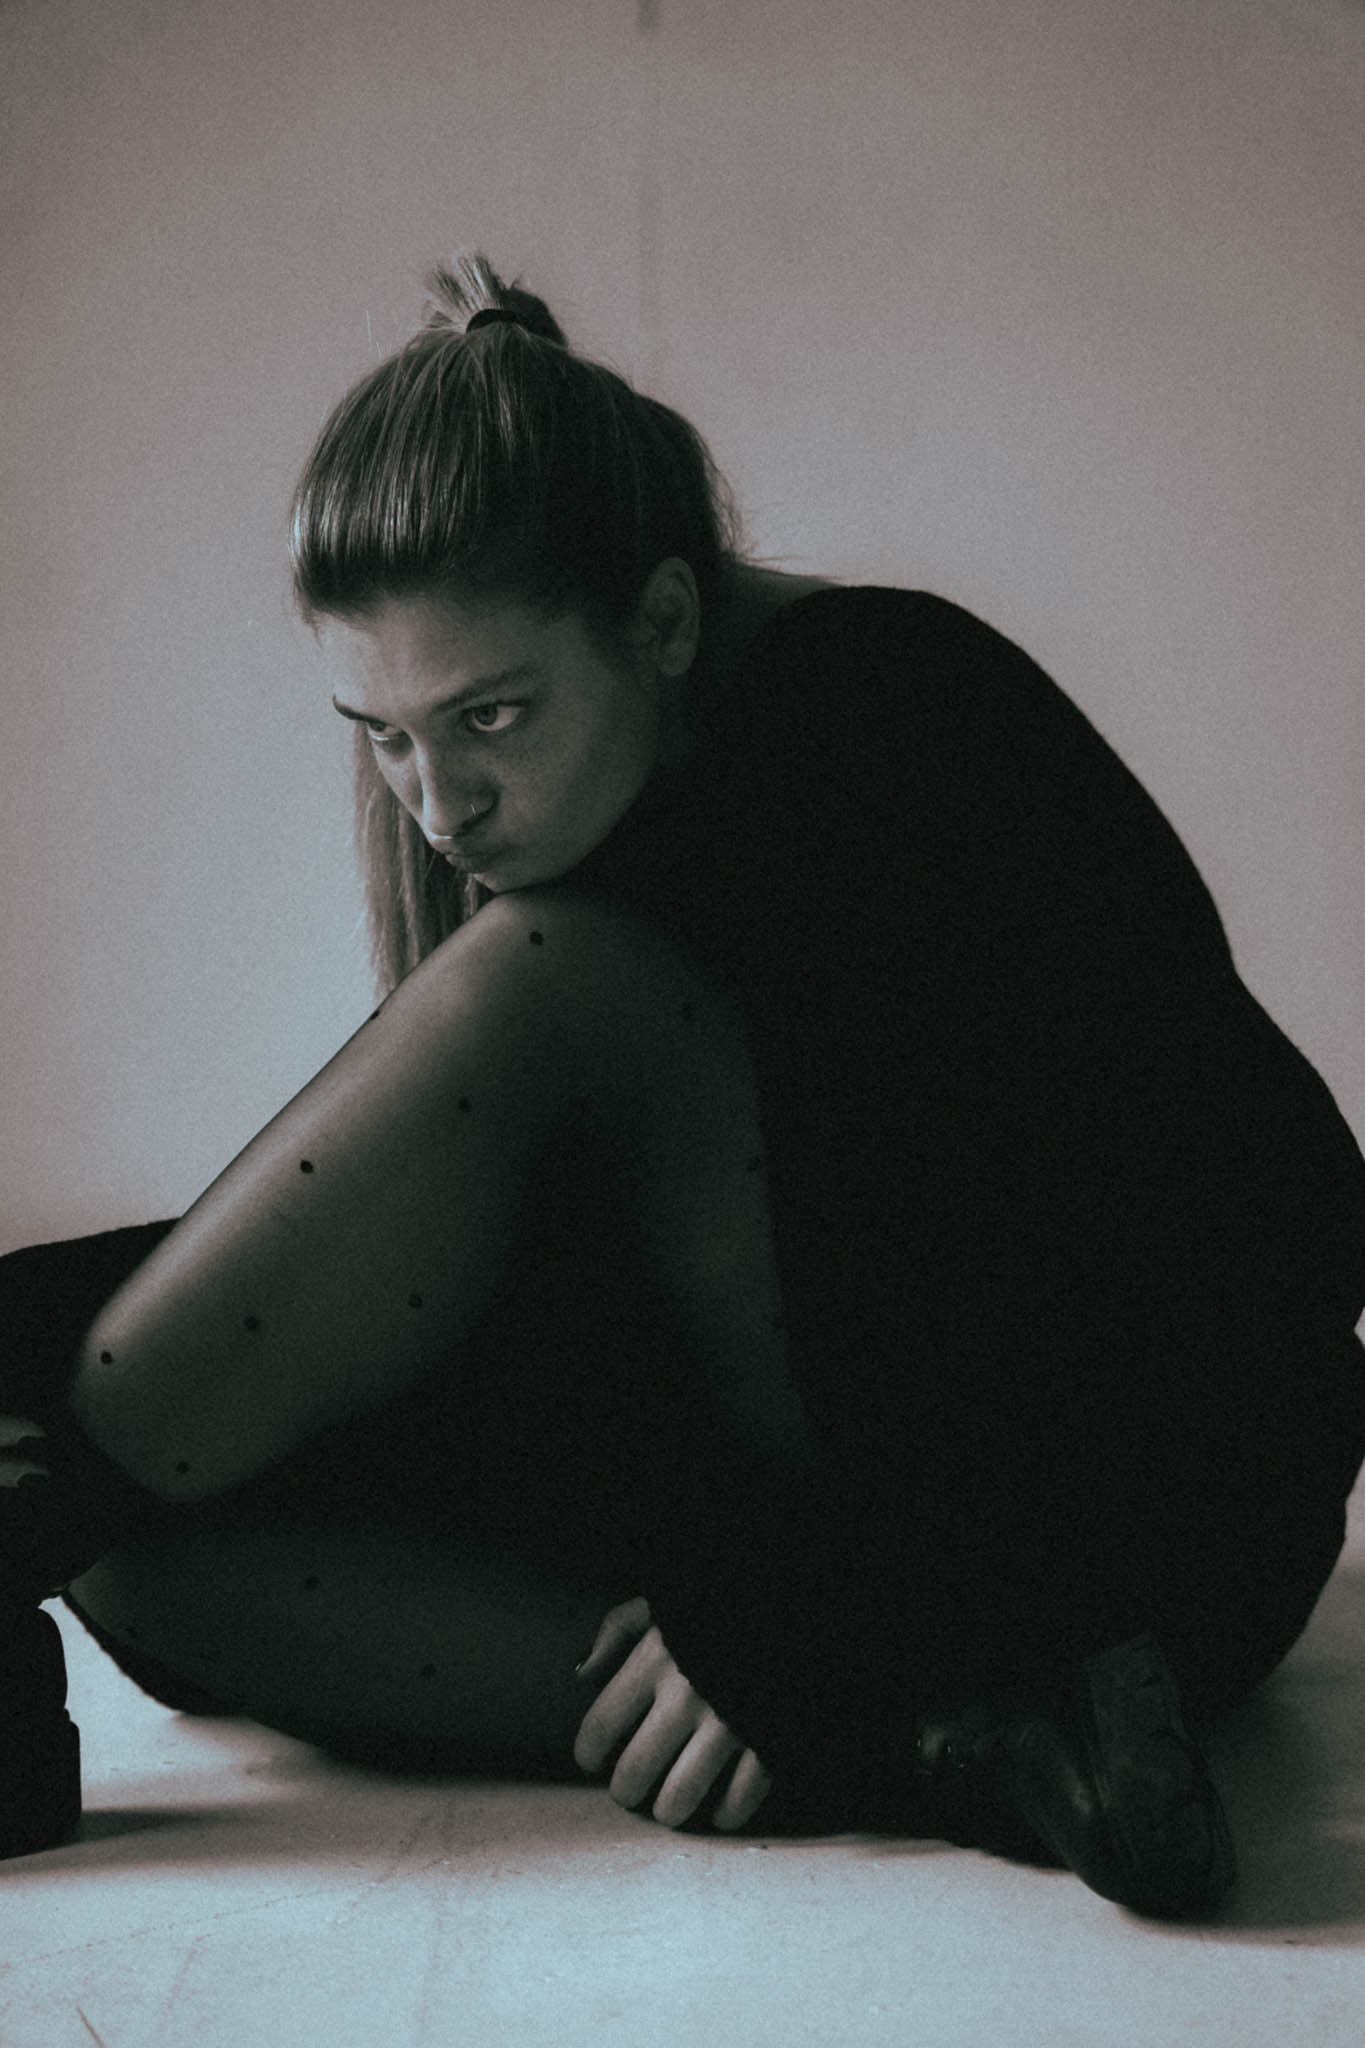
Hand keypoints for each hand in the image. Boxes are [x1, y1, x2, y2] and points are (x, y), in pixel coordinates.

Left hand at [572, 1597, 773, 1831]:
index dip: (589, 1753)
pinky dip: (725, 1813)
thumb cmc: (718, 1604)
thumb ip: (617, 1630)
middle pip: (634, 1773)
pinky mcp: (768, 1741)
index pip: (599, 1729)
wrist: (798, 1601)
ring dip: (668, 1809)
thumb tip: (582, 1675)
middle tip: (631, 1787)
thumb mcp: (662, 1601)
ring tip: (669, 1803)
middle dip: (625, 1790)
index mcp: (655, 1661)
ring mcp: (729, 1723)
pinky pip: (738, 1801)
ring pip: (679, 1799)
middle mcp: (686, 1697)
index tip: (595, 1757)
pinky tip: (720, 1808)